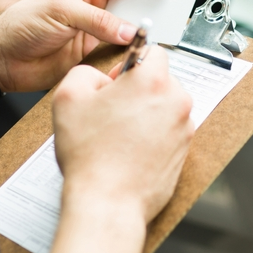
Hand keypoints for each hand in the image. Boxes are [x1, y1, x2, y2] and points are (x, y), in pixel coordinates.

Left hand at [0, 0, 167, 91]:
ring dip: (141, 32)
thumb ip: (96, 21)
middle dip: (150, 6)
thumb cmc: (22, 24)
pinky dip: (129, 54)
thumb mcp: (60, 12)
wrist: (3, 60)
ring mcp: (94, 32)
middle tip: (170, 11)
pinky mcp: (93, 56)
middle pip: (131, 3)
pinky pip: (118, 53)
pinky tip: (137, 54)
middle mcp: (94, 8)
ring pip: (127, 29)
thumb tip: (128, 31)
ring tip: (158, 34)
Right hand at [52, 47, 193, 222]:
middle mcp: (176, 101)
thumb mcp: (67, 97)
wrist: (108, 202)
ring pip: (166, 107)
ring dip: (147, 113)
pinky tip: (131, 150)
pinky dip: (154, 136)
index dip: (130, 62)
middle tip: (113, 111)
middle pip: (161, 80)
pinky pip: (170, 132)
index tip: (117, 80)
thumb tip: (99, 77)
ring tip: (120, 135)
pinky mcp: (185, 151)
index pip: (153, 50)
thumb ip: (85, 72)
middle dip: (139, 90)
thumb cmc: (90, 155)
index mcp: (152, 81)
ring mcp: (184, 128)